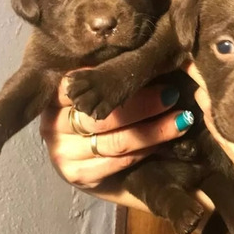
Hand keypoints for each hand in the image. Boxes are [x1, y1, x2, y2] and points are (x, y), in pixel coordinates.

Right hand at [40, 75, 193, 189]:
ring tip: (181, 120)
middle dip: (144, 104)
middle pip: (102, 115)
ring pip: (116, 141)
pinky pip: (119, 162)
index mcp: (53, 97)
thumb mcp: (98, 97)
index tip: (147, 68)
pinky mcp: (78, 176)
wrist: (95, 170)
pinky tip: (164, 143)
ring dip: (154, 131)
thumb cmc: (99, 124)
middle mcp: (51, 125)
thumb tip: (149, 57)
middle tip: (173, 95)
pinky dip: (145, 151)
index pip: (81, 82)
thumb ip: (110, 82)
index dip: (114, 77)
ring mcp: (62, 154)